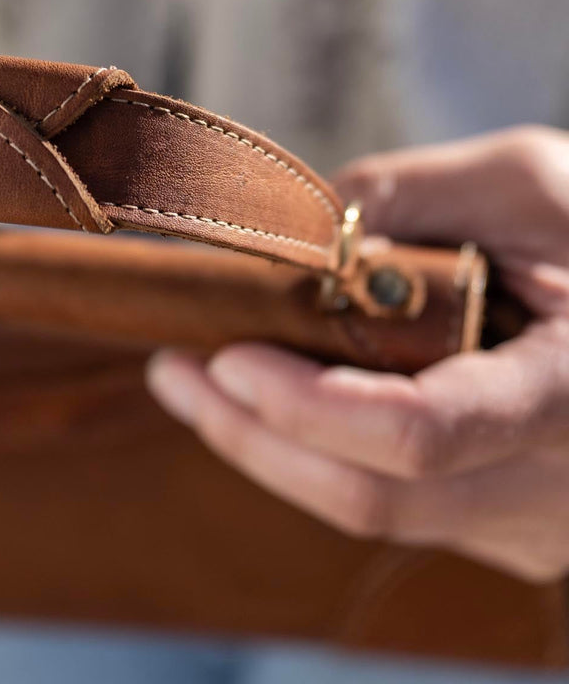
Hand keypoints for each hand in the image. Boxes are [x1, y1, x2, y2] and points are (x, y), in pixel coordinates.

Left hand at [148, 125, 568, 581]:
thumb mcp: (515, 179)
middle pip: (374, 494)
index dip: (307, 404)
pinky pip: (391, 504)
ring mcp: (531, 520)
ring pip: (371, 510)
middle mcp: (560, 484)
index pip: (423, 431)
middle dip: (254, 433)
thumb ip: (402, 197)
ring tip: (188, 381)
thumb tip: (289, 238)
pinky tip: (263, 402)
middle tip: (172, 369)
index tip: (227, 356)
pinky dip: (312, 454)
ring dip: (267, 448)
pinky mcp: (503, 522)